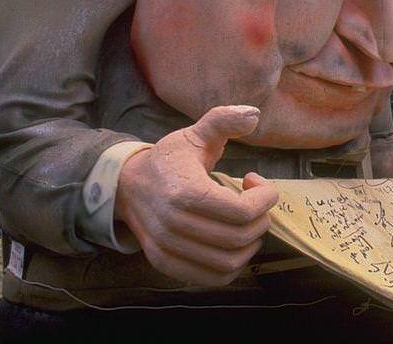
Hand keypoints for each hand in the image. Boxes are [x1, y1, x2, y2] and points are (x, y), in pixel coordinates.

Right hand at [115, 105, 277, 286]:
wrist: (128, 185)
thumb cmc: (169, 159)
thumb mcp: (194, 133)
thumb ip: (223, 120)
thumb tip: (254, 114)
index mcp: (184, 192)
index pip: (241, 211)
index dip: (264, 198)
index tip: (258, 182)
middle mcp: (173, 225)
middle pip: (239, 237)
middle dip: (260, 219)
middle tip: (256, 202)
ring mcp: (168, 248)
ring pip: (228, 262)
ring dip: (250, 244)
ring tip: (247, 222)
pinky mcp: (166, 263)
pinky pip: (212, 278)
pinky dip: (233, 265)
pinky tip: (234, 242)